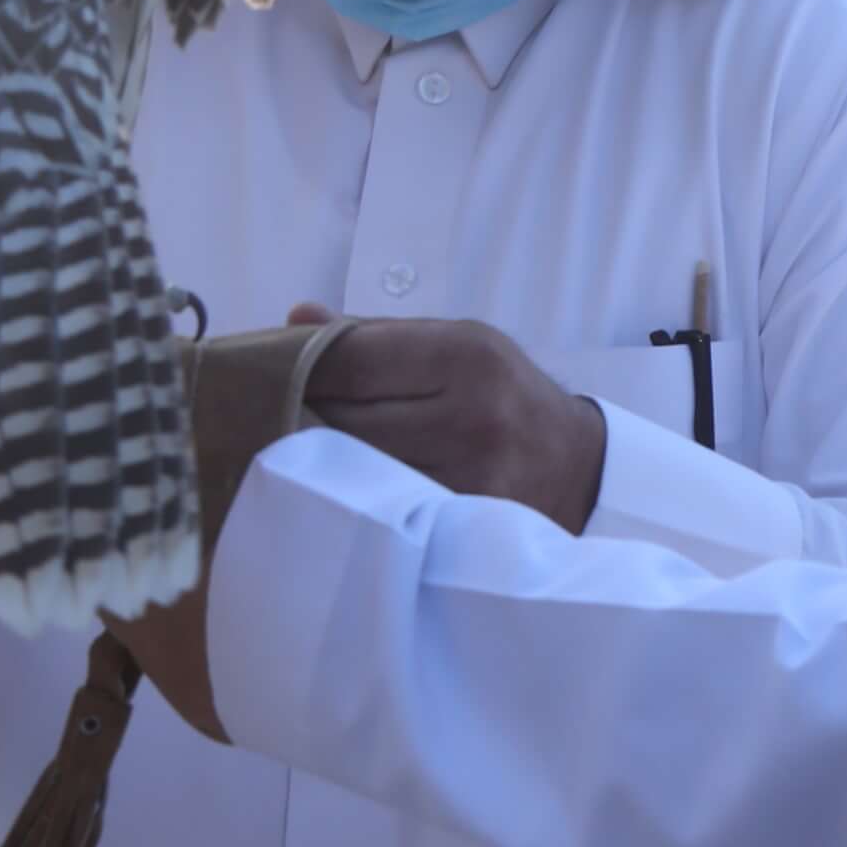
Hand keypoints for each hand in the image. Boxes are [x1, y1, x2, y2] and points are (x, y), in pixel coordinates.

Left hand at [296, 314, 607, 532]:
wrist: (576, 468)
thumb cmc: (503, 394)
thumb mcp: (457, 343)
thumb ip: (375, 335)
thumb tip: (294, 318)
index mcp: (466, 356)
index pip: (350, 362)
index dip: (299, 368)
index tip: (271, 373)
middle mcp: (471, 417)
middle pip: (344, 421)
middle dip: (300, 416)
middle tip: (270, 415)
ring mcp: (468, 480)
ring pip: (354, 472)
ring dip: (317, 463)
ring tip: (299, 452)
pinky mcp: (461, 528)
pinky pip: (379, 510)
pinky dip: (351, 498)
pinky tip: (338, 489)